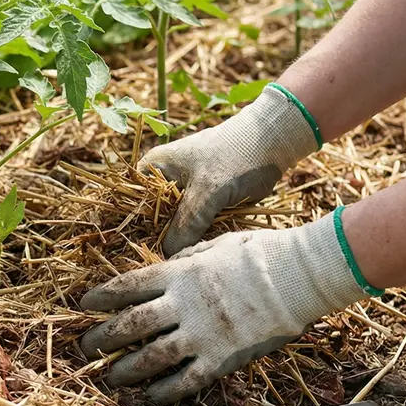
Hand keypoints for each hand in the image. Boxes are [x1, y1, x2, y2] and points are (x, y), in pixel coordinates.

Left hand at [80, 214, 365, 404]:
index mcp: (179, 273)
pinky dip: (165, 391)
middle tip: (85, 349)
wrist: (299, 275)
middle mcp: (183, 304)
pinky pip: (188, 380)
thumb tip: (165, 262)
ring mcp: (202, 333)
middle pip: (131, 324)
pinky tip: (149, 397)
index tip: (83, 305)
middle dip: (103, 339)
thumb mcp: (214, 244)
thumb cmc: (260, 252)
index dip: (102, 297)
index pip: (127, 287)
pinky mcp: (223, 356)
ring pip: (152, 356)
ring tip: (110, 377)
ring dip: (126, 369)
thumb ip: (185, 258)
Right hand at [142, 85, 318, 255]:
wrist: (274, 142)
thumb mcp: (209, 191)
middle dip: (158, 241)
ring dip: (179, 242)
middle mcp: (163, 181)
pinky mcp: (202, 202)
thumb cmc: (237, 155)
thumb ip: (186, 223)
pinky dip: (197, 237)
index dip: (132, 230)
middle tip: (165, 264)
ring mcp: (183, 192)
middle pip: (151, 219)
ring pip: (173, 226)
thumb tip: (167, 255)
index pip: (130, 205)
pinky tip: (200, 251)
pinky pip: (192, 225)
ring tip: (184, 260)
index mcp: (152, 169)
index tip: (140, 255)